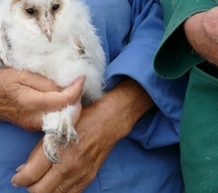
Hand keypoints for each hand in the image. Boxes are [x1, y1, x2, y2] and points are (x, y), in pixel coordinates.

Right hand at [0, 69, 83, 130]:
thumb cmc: (3, 83)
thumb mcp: (23, 74)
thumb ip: (46, 82)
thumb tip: (66, 86)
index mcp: (32, 103)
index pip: (63, 101)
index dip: (76, 89)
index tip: (82, 77)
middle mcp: (35, 118)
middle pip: (67, 114)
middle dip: (78, 99)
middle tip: (79, 85)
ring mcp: (35, 125)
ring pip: (64, 119)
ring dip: (73, 105)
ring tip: (74, 90)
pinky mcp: (35, 126)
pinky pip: (56, 120)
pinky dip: (65, 110)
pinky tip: (65, 98)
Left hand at [11, 78, 154, 192]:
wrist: (109, 121)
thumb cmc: (82, 120)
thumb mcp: (56, 129)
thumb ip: (39, 151)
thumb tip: (24, 169)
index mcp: (58, 150)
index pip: (30, 176)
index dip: (20, 179)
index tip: (18, 177)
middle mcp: (69, 165)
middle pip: (40, 191)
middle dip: (31, 187)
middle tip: (30, 180)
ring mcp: (80, 174)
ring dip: (46, 190)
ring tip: (44, 181)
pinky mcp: (88, 178)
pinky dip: (60, 191)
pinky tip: (58, 182)